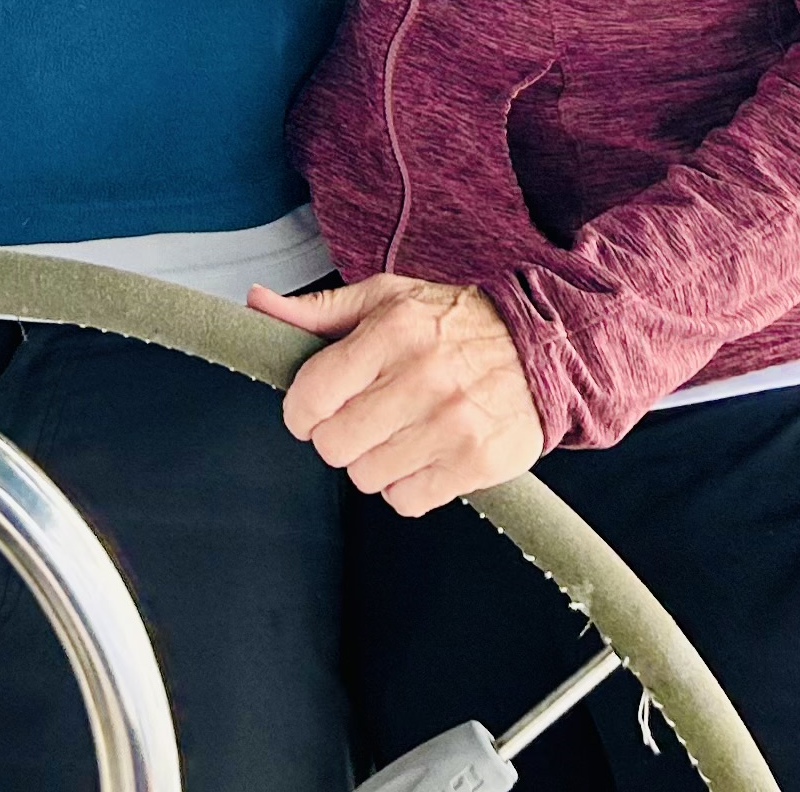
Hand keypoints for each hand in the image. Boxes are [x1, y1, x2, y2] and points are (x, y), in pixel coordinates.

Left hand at [248, 275, 542, 515]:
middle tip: (364, 419)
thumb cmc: (452, 323)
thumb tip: (256, 303)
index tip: (315, 408)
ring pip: (366, 476)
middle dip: (339, 436)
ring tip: (400, 432)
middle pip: (334, 444)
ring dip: (374, 462)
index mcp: (394, 330)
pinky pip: (407, 501)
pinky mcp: (477, 462)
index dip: (302, 410)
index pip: (311, 394)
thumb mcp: (387, 299)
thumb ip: (319, 310)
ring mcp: (452, 423)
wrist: (543, 350)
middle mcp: (423, 376)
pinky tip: (425, 454)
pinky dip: (408, 486)